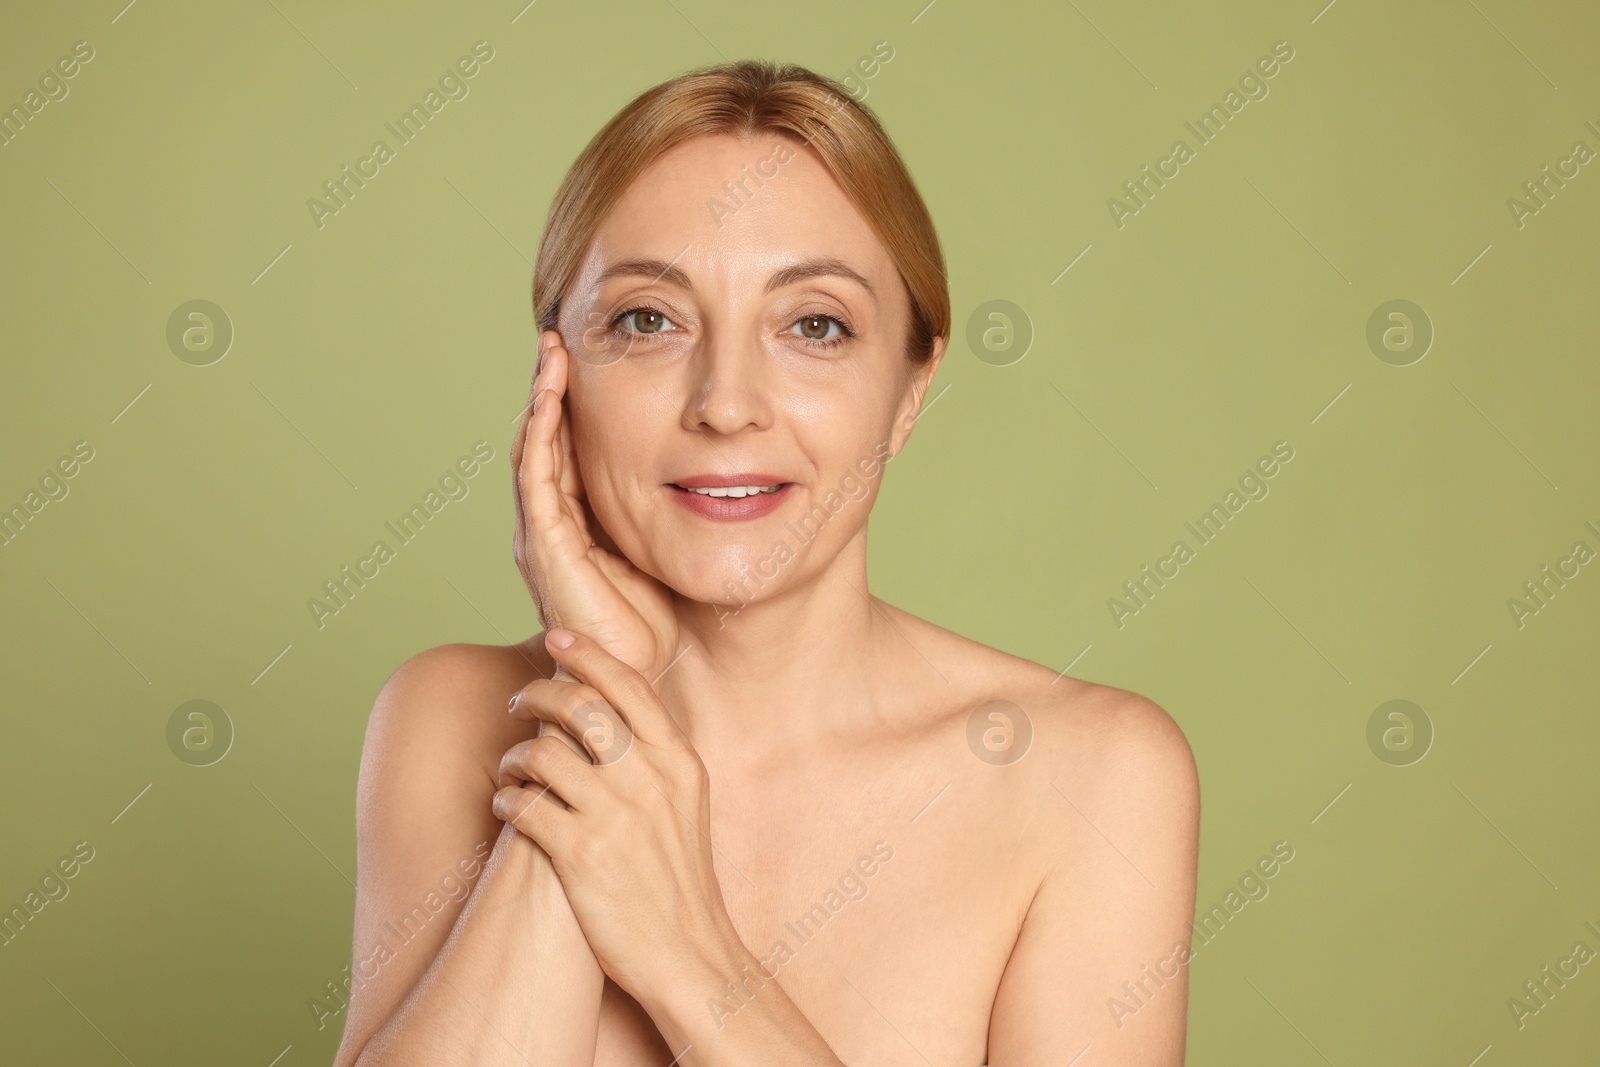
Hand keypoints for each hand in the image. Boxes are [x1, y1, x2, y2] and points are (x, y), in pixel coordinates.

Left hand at [495, 629, 746, 997]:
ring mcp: (615, 817)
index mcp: (678, 760)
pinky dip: (506, 800)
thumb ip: (656, 755)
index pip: (628, 683)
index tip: (557, 638)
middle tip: (519, 701)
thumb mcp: (687, 803)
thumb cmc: (680, 879)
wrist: (690, 954)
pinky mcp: (581, 856)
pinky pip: (523, 805)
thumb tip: (613, 710)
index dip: (588, 653)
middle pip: (579, 705)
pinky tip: (507, 808)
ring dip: (515, 754)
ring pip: (542, 752)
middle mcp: (648, 780)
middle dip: (538, 693)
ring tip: (512, 768)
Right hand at [512, 329, 679, 682]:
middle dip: (550, 385)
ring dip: (540, 396)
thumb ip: (674, 504)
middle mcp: (552, 522)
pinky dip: (541, 433)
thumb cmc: (662, 618)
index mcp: (580, 518)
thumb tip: (717, 461)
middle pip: (545, 437)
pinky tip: (551, 398)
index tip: (589, 349)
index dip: (574, 397)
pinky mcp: (543, 547)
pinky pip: (536, 477)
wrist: (641, 677)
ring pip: (534, 448)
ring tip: (551, 350)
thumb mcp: (671, 543)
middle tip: (559, 334)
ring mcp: (542, 533)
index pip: (569, 443)